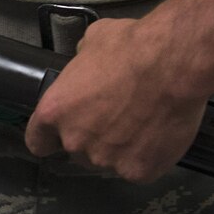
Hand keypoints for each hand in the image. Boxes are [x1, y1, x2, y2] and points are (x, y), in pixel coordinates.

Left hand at [24, 16, 213, 181]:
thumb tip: (85, 62)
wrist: (175, 65)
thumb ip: (81, 62)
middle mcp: (75, 142)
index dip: (50, 138)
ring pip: (108, 161)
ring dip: (119, 149)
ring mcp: (107, 160)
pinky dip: (148, 157)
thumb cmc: (132, 47)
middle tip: (117, 118)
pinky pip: (139, 169)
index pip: (38, 141)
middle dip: (92, 138)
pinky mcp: (138, 172)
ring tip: (143, 124)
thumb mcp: (93, 41)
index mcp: (54, 112)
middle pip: (76, 151)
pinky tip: (159, 136)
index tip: (62, 134)